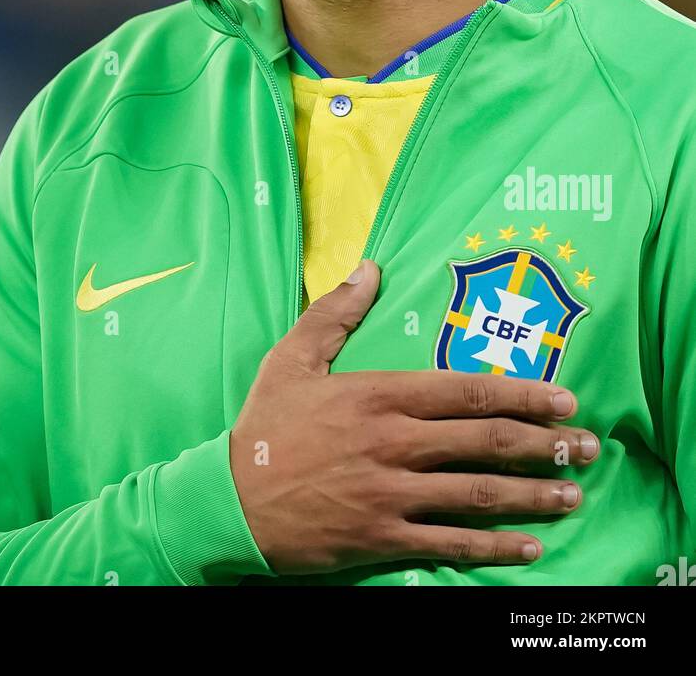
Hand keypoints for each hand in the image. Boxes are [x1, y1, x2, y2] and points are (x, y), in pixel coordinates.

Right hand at [229, 260, 598, 574]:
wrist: (229, 500)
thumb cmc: (264, 425)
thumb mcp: (292, 357)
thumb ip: (335, 312)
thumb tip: (370, 267)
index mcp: (380, 395)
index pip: (467, 390)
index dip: (523, 395)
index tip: (564, 400)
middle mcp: (395, 443)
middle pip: (485, 440)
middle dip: (545, 443)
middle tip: (587, 447)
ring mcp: (392, 494)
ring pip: (478, 494)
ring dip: (532, 494)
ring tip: (571, 494)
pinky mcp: (383, 538)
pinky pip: (450, 544)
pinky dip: (494, 548)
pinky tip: (528, 548)